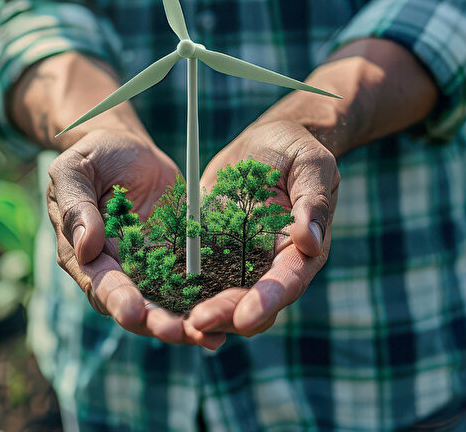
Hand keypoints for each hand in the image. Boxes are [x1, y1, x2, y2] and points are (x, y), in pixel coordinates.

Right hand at [46, 128, 225, 348]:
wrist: (126, 148)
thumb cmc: (93, 156)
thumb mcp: (74, 171)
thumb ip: (76, 205)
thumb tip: (85, 246)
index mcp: (83, 254)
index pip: (98, 283)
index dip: (115, 299)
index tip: (132, 311)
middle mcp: (115, 271)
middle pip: (135, 307)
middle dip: (156, 322)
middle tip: (179, 332)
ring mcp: (147, 269)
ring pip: (165, 305)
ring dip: (186, 324)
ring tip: (210, 337)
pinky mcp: (175, 259)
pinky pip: (191, 286)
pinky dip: (207, 303)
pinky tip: (230, 317)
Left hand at [185, 120, 339, 337]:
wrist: (264, 142)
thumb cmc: (296, 150)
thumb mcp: (311, 166)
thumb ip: (312, 202)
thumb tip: (308, 241)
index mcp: (300, 252)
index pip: (286, 283)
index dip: (266, 302)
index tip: (245, 318)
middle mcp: (268, 265)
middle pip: (249, 302)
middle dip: (225, 316)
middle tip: (197, 322)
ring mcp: (237, 261)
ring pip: (219, 298)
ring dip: (199, 312)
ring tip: (174, 322)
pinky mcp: (209, 250)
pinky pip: (192, 275)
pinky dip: (176, 289)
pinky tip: (153, 296)